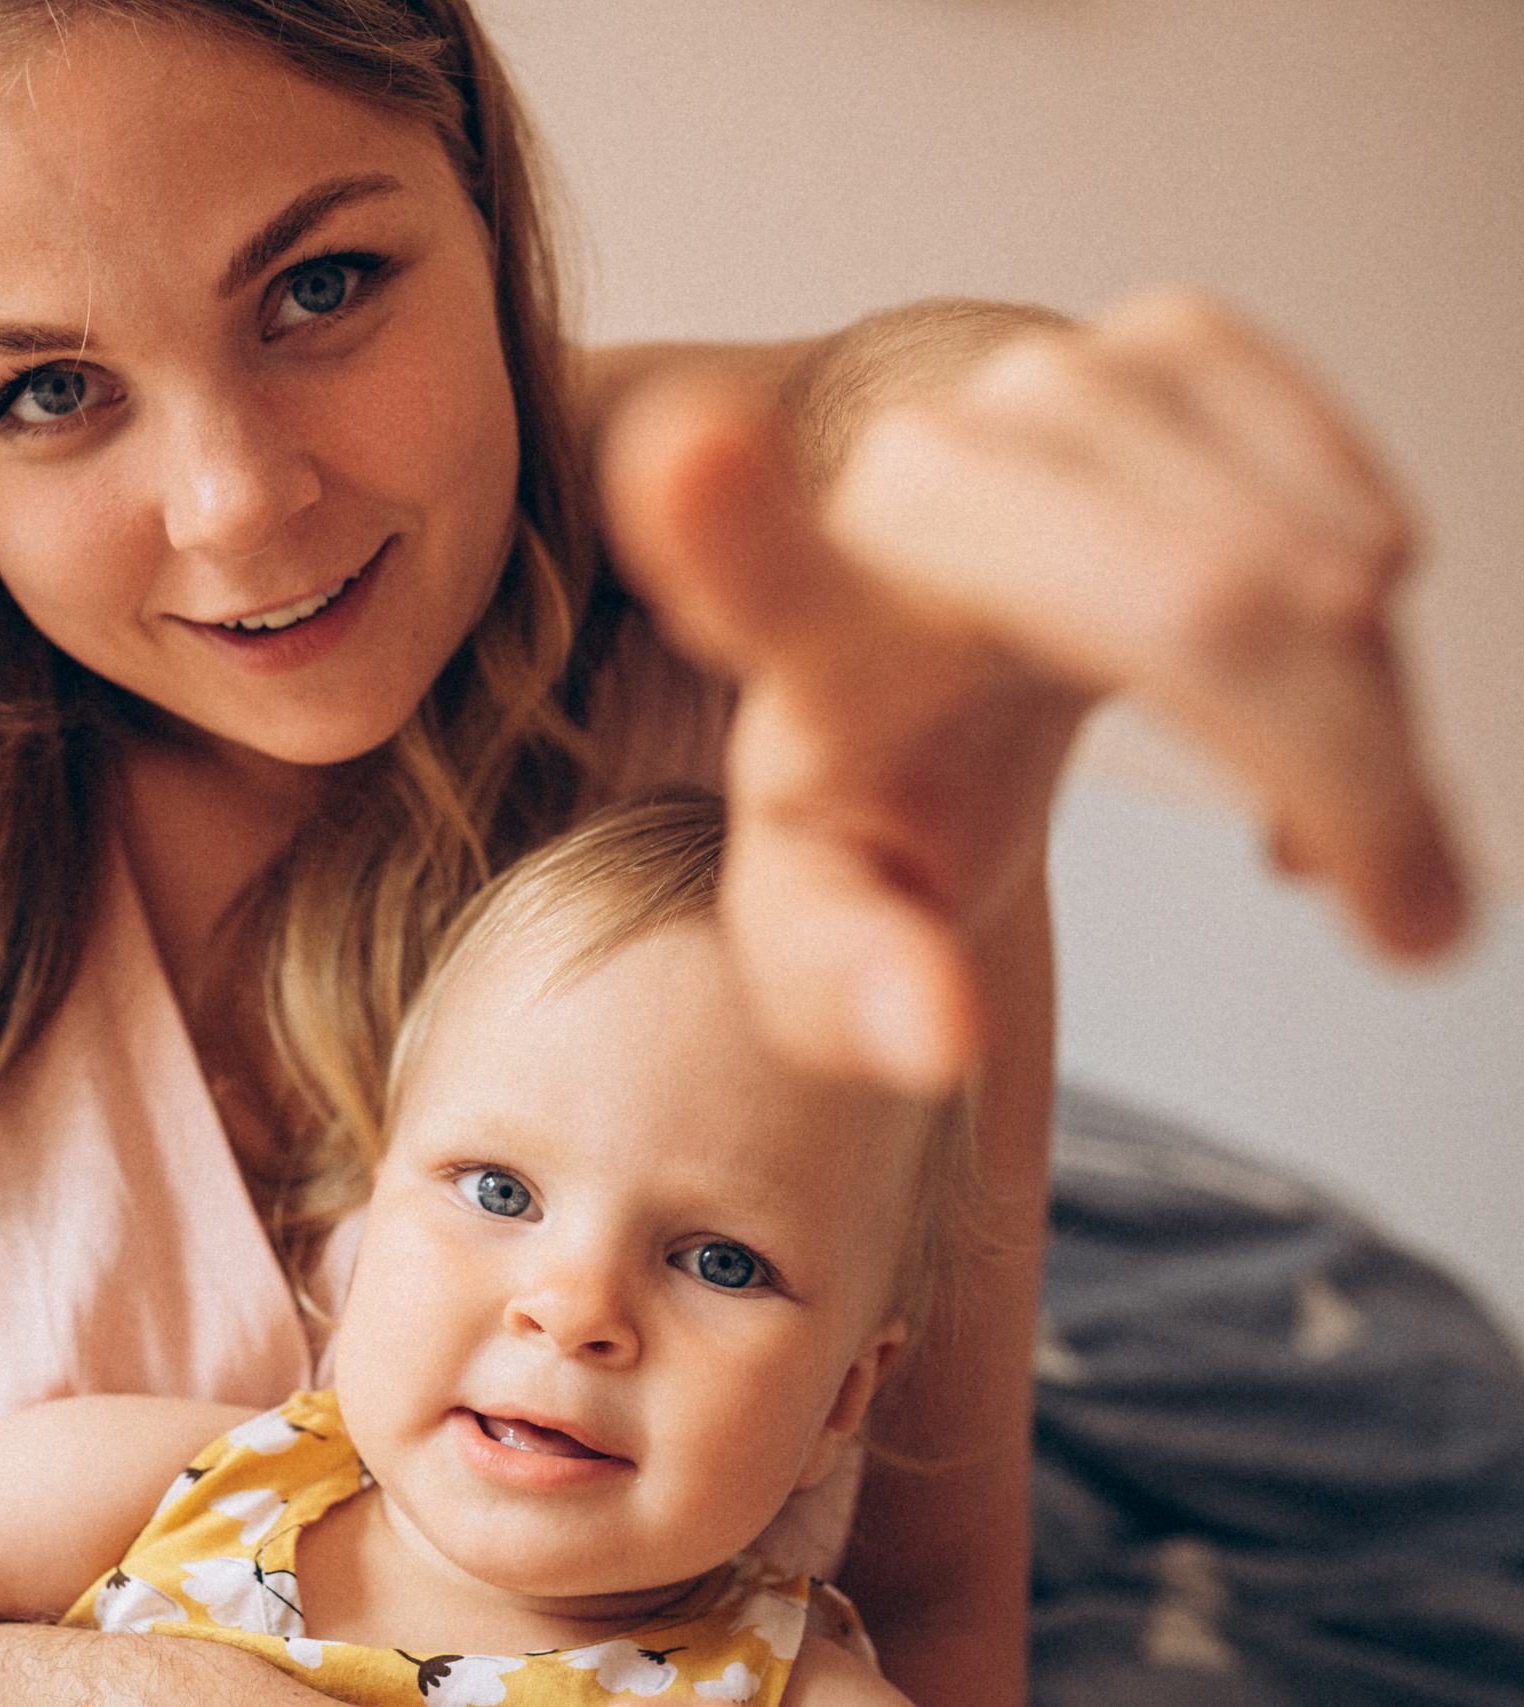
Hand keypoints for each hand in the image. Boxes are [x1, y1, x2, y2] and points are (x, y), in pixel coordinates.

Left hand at [602, 290, 1467, 1090]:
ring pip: (1305, 568)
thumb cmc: (882, 795)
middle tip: (1419, 928)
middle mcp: (913, 484)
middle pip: (1196, 613)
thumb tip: (937, 1034)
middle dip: (1345, 770)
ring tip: (1317, 821)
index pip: (753, 575)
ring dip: (1369, 724)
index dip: (721, 523)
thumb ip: (859, 992)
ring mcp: (1047, 390)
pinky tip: (1314, 684)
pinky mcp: (1165, 343)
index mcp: (803, 640)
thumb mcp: (836, 927)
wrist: (934, 647)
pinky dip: (1375, 627)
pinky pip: (1349, 505)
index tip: (681, 461)